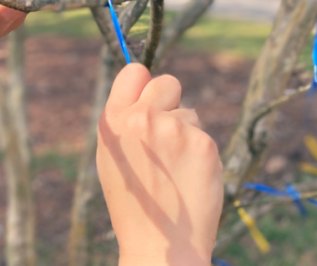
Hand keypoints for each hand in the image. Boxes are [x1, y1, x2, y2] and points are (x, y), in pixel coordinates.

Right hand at [97, 65, 222, 265]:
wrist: (159, 244)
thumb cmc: (133, 202)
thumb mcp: (112, 156)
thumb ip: (125, 119)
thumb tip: (146, 90)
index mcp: (113, 120)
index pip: (135, 72)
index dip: (144, 84)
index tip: (149, 98)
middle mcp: (143, 118)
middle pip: (167, 82)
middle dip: (170, 101)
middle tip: (167, 134)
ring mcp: (175, 129)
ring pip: (190, 112)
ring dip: (186, 132)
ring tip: (174, 168)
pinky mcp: (204, 144)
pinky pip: (204, 135)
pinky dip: (200, 154)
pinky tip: (190, 177)